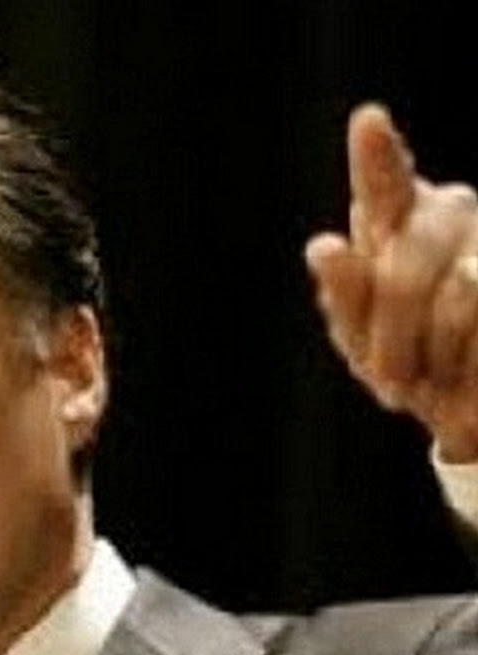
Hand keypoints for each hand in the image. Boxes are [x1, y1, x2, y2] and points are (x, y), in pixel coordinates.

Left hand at [305, 103, 477, 461]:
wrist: (464, 401)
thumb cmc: (401, 361)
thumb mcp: (360, 336)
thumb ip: (344, 293)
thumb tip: (323, 244)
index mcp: (392, 217)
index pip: (383, 183)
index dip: (378, 158)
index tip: (368, 122)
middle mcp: (447, 213)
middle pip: (404, 275)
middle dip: (390, 340)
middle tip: (389, 382)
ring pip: (461, 292)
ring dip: (433, 356)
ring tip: (430, 370)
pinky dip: (470, 363)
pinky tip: (467, 370)